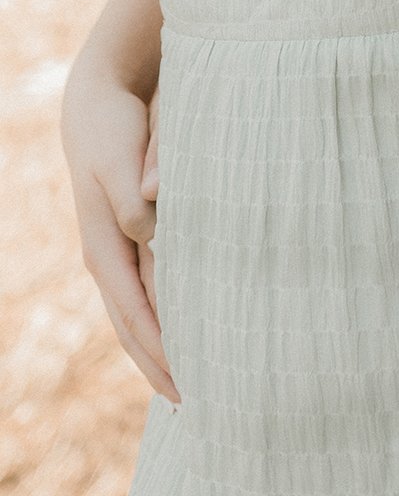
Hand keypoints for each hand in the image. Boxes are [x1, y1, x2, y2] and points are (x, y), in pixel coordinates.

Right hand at [61, 57, 176, 401]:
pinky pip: (146, 289)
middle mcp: (108, 257)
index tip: (185, 382)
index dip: (159, 349)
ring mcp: (117, 250)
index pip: (134, 314)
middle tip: (195, 400)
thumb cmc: (113, 130)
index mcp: (103, 247)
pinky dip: (163, 315)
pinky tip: (186, 325)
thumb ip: (133, 198)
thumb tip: (150, 233)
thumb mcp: (119, 158)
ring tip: (193, 378)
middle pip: (133, 326)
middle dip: (160, 364)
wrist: (97, 104)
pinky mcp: (131, 236)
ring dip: (162, 346)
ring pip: (139, 313)